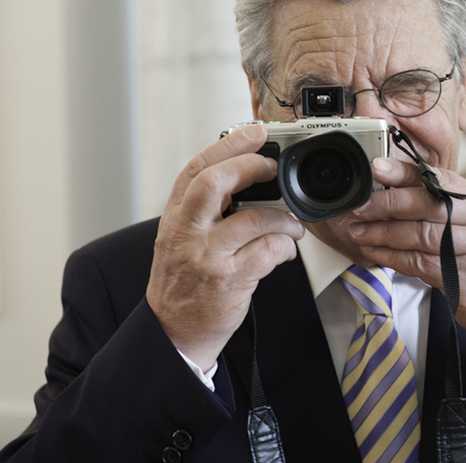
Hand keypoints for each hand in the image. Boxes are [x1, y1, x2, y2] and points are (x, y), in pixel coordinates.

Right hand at [146, 124, 304, 370]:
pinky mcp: (230, 281)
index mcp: (175, 217)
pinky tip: (285, 250)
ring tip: (292, 223)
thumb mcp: (180, 238)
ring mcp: (207, 257)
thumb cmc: (183, 283)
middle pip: (213, 183)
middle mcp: (187, 233)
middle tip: (271, 168)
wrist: (173, 332)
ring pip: (253, 219)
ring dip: (283, 217)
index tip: (254, 132)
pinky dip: (285, 247)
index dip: (227, 145)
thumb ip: (205, 209)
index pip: (196, 169)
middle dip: (249, 167)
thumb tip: (246, 177)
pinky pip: (268, 252)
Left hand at [345, 157, 465, 351]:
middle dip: (388, 204)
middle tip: (360, 206)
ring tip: (359, 231)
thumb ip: (441, 204)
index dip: (406, 172)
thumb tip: (393, 187)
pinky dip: (392, 257)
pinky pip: (419, 263)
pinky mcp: (461, 278)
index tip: (378, 168)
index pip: (440, 179)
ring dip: (383, 233)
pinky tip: (374, 252)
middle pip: (428, 205)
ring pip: (420, 235)